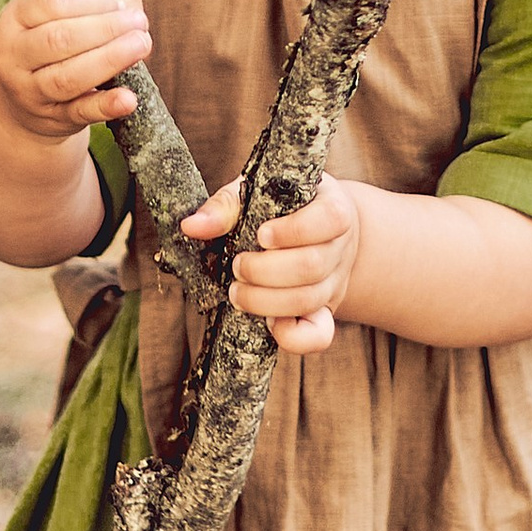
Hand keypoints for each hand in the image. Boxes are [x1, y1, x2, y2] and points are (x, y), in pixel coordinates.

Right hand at [0, 0, 151, 142]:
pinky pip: (81, 112)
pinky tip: (128, 98)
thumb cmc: (53, 45)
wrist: (26, 101)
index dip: (90, 1)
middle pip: (58, 39)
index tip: (120, 4)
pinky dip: (106, 106)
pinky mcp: (55, 118)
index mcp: (15, 18)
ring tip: (142, 45)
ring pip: (67, 77)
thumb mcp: (59, 17)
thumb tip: (130, 7)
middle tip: (139, 22)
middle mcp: (15, 56)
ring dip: (110, 60)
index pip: (51, 3)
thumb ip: (97, 1)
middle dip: (105, 28)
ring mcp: (32, 91)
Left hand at [181, 174, 363, 351]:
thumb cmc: (280, 208)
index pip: (331, 218)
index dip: (293, 231)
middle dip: (265, 270)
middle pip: (313, 265)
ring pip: (310, 299)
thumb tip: (192, 226)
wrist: (317, 232)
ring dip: (266, 300)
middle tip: (237, 266)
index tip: (260, 235)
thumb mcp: (257, 193)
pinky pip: (319, 335)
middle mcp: (340, 247)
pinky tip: (269, 325)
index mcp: (333, 209)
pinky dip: (294, 337)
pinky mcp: (323, 312)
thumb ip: (226, 206)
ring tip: (237, 292)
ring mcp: (334, 282)